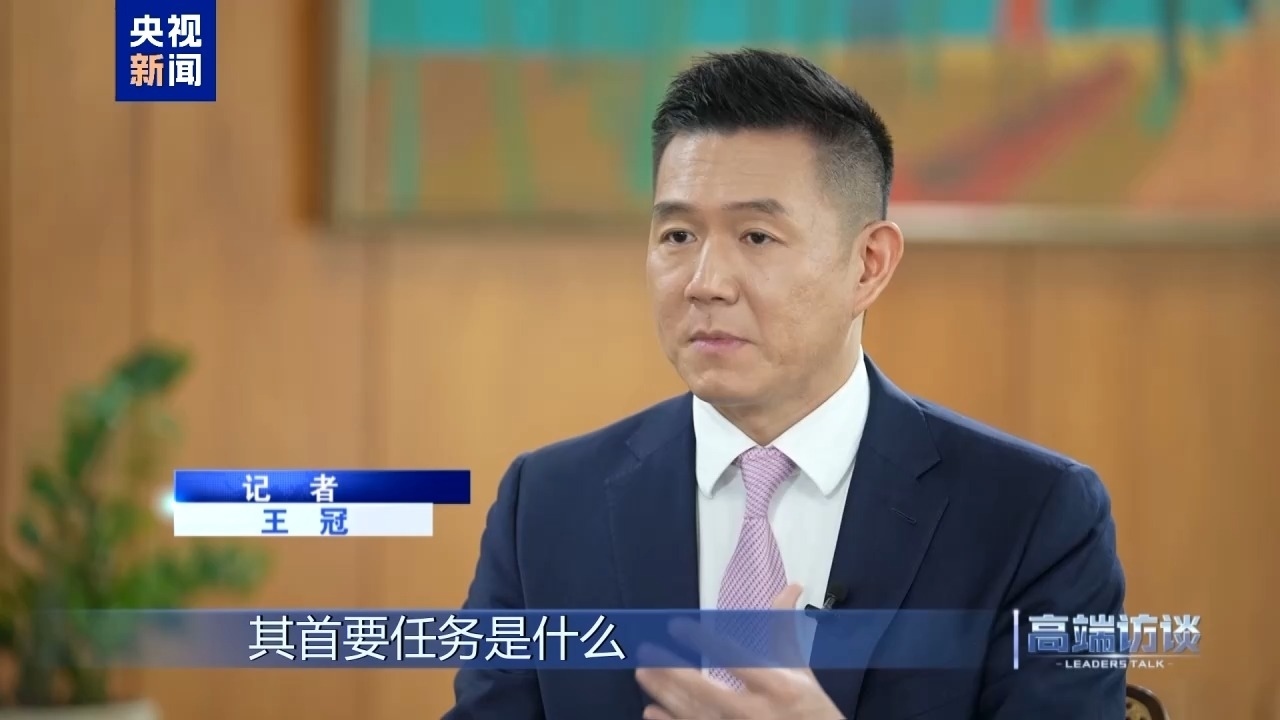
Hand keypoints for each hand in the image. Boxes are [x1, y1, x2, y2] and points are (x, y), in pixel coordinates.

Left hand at [635, 584, 843, 719]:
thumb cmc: (809, 707)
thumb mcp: (800, 669)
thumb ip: (784, 628)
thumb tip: (792, 585)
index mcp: (777, 686)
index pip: (736, 660)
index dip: (706, 643)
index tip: (677, 626)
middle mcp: (756, 713)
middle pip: (707, 693)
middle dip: (674, 674)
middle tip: (646, 655)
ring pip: (695, 715)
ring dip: (666, 696)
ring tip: (642, 675)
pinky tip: (651, 711)